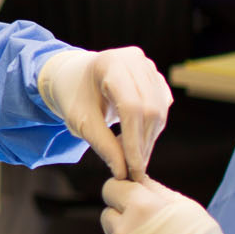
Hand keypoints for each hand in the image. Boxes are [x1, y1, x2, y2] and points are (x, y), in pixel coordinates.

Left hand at [38, 47, 172, 178]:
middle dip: (143, 144)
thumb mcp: (80, 121)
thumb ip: (103, 145)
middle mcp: (135, 60)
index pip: (132, 107)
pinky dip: (151, 129)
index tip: (132, 170)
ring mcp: (148, 66)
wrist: (74, 76)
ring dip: (148, 140)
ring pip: (159, 111)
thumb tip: (123, 173)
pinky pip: (161, 108)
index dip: (134, 141)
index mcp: (111, 64)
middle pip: (150, 109)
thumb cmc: (73, 96)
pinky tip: (135, 143)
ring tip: (130, 159)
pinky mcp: (155, 77)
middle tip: (134, 171)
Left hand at [101, 178, 234, 233]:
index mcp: (139, 206)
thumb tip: (136, 178)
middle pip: (108, 217)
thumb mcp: (185, 207)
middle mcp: (122, 230)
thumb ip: (155, 190)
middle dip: (123, 220)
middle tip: (149, 233)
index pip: (111, 188)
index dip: (121, 193)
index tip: (130, 201)